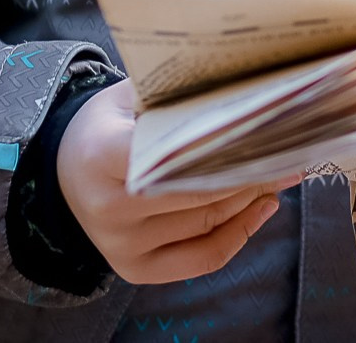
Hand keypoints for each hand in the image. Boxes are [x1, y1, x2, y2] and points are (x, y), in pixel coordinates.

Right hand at [55, 83, 300, 283]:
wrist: (65, 169)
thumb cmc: (106, 124)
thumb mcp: (130, 95)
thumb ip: (176, 93)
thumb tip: (242, 87)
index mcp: (102, 155)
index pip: (174, 153)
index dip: (224, 144)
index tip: (265, 128)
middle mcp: (109, 207)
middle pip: (198, 191)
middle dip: (250, 170)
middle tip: (290, 149)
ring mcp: (120, 244)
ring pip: (207, 222)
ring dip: (252, 198)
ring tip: (283, 171)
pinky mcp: (134, 268)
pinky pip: (201, 258)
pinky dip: (239, 234)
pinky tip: (263, 207)